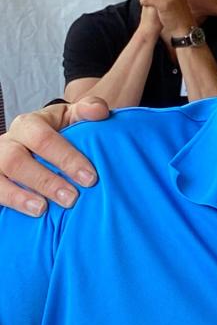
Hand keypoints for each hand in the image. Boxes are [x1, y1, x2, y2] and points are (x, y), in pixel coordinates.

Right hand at [0, 98, 106, 215]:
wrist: (34, 144)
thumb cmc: (57, 133)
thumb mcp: (70, 117)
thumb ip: (86, 111)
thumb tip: (100, 111)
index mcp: (29, 124)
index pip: (43, 139)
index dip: (66, 158)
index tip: (90, 178)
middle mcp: (8, 142)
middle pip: (17, 161)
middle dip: (45, 181)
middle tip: (72, 198)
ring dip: (20, 196)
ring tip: (43, 208)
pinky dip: (9, 202)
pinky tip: (28, 214)